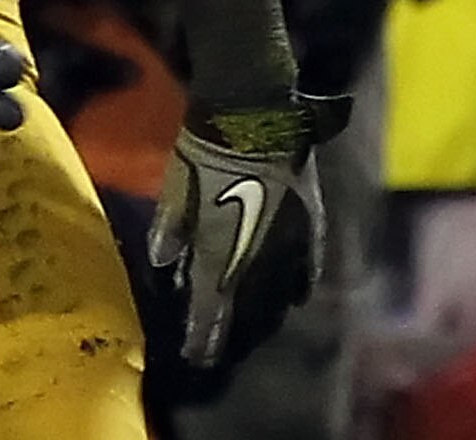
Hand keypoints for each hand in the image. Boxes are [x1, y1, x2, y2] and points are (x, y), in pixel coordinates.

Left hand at [149, 93, 347, 366]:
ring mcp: (290, 248)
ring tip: (249, 326)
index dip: (204, 334)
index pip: (210, 306)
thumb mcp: (174, 189)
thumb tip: (163, 262)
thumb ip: (169, 230)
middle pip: (247, 310)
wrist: (254, 119)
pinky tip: (292, 298)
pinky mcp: (312, 230)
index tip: (196, 354)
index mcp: (220, 252)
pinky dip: (296, 288)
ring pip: (279, 298)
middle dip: (231, 330)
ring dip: (262, 315)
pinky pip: (307, 273)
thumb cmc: (203, 151)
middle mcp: (259, 261)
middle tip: (218, 344)